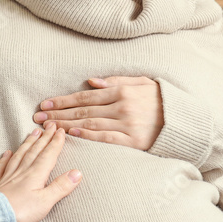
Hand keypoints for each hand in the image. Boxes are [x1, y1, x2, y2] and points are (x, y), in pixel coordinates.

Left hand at [0, 124, 82, 221]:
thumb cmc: (20, 212)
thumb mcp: (46, 202)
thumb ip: (61, 187)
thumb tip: (77, 172)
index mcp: (35, 175)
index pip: (48, 155)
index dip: (56, 142)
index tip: (61, 131)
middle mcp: (21, 172)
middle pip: (35, 151)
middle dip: (44, 138)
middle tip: (50, 126)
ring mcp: (7, 177)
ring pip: (19, 155)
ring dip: (27, 143)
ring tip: (33, 133)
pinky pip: (0, 167)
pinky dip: (4, 159)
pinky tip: (6, 153)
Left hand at [33, 76, 163, 150]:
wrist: (184, 120)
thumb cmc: (161, 99)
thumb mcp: (141, 82)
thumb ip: (116, 80)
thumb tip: (91, 81)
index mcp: (121, 91)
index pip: (85, 96)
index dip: (63, 100)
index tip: (45, 103)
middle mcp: (121, 106)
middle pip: (82, 111)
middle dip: (58, 113)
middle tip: (38, 116)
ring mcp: (127, 124)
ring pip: (90, 124)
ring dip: (66, 125)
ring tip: (48, 127)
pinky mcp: (133, 140)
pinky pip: (105, 138)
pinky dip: (87, 136)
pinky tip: (72, 135)